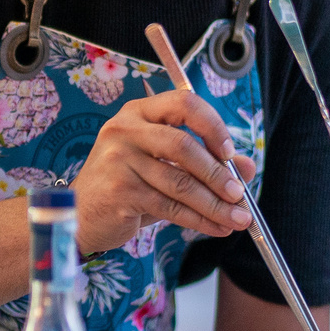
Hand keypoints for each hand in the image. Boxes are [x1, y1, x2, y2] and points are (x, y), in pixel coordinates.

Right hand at [71, 89, 255, 253]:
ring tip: (237, 219)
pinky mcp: (119, 191)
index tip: (230, 152)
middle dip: (218, 173)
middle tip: (239, 195)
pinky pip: (169, 206)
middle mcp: (125, 130)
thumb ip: (204, 163)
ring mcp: (118, 160)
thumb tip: (248, 168)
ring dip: (214, 204)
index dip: (212, 125)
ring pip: (179, 182)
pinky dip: (198, 220)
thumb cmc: (125, 185)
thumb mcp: (164, 167)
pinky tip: (215, 227)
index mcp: (138, 112)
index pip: (183, 103)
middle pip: (183, 145)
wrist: (81, 213)